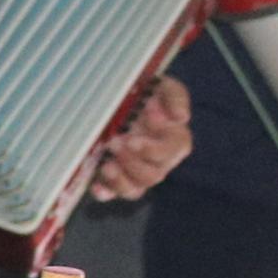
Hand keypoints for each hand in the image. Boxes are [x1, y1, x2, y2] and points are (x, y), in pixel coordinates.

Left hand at [89, 76, 191, 202]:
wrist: (120, 97)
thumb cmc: (146, 91)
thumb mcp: (163, 86)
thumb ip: (175, 97)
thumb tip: (180, 117)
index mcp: (173, 139)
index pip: (171, 152)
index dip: (154, 149)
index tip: (134, 138)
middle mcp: (157, 160)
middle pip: (153, 175)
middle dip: (133, 162)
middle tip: (115, 142)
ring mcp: (136, 170)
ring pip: (136, 189)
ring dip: (121, 180)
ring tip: (107, 165)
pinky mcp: (116, 176)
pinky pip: (113, 192)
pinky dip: (105, 192)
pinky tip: (96, 187)